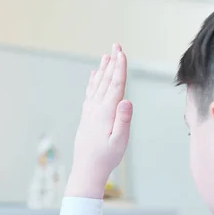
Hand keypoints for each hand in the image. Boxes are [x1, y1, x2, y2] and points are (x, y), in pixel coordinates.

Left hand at [65, 44, 132, 198]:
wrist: (87, 170)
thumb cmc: (106, 158)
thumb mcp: (119, 141)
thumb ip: (123, 120)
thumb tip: (126, 100)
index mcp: (106, 113)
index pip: (115, 86)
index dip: (120, 68)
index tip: (122, 53)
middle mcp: (96, 109)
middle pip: (105, 81)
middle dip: (112, 62)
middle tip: (116, 45)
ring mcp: (90, 112)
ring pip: (97, 85)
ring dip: (102, 69)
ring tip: (106, 55)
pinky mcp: (87, 118)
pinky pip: (90, 94)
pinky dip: (93, 82)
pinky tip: (93, 76)